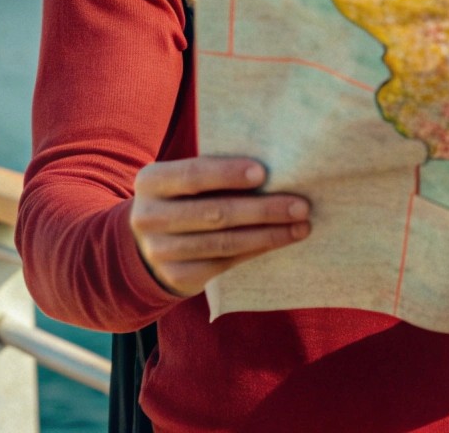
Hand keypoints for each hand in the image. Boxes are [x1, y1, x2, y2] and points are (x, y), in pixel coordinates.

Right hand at [128, 156, 310, 297]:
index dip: (228, 174)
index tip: (263, 173)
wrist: (147, 245)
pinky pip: (225, 263)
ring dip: (268, 234)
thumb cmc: (182, 199)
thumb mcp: (184, 181)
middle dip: (263, 209)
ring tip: (301, 226)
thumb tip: (273, 171)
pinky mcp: (177, 276)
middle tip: (301, 206)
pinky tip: (280, 240)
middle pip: (215, 213)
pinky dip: (257, 250)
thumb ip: (214, 172)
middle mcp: (149, 217)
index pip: (193, 175)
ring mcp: (160, 251)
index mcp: (151, 181)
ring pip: (224, 242)